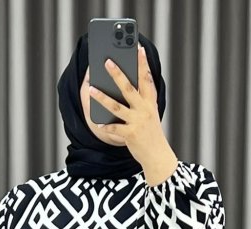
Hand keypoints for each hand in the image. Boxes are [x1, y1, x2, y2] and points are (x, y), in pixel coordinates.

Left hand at [89, 44, 178, 180]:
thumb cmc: (151, 135)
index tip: (138, 49)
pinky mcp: (130, 135)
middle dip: (118, 74)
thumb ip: (141, 101)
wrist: (159, 158)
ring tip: (91, 88)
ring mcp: (137, 122)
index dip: (143, 64)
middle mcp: (145, 111)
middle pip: (129, 89)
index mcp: (150, 104)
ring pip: (117, 107)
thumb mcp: (150, 115)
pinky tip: (97, 122)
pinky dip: (106, 125)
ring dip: (102, 97)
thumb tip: (123, 85)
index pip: (147, 80)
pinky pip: (114, 128)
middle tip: (106, 61)